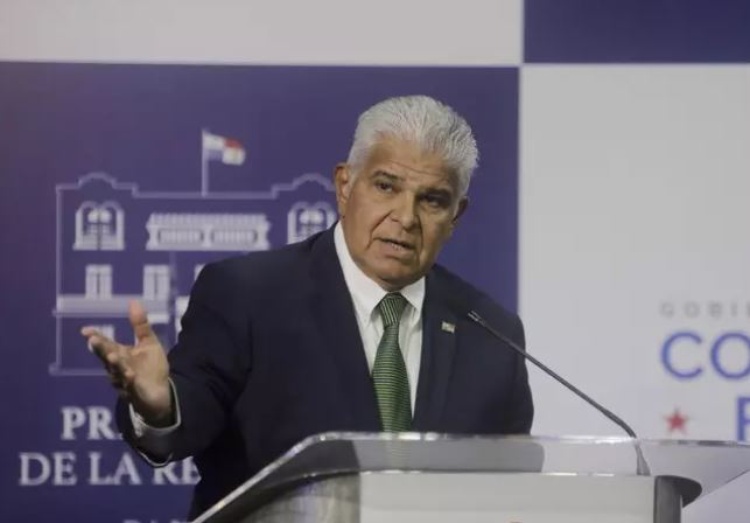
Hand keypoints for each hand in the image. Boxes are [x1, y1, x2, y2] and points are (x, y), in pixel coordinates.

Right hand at [82, 301, 172, 425]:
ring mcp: (125, 381)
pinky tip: (130, 375)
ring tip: (112, 355)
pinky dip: (129, 381)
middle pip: (107, 357)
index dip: (96, 338)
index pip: (105, 345)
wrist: (161, 394)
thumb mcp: (148, 343)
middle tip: (93, 340)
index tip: (85, 331)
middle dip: (101, 349)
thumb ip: (140, 325)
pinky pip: (131, 386)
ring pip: (117, 372)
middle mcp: (118, 368)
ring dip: (114, 364)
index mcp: (120, 355)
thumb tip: (133, 301)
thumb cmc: (151, 368)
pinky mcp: (135, 392)